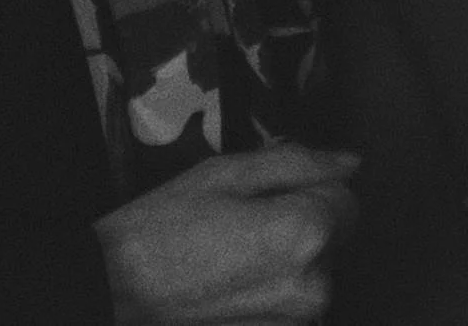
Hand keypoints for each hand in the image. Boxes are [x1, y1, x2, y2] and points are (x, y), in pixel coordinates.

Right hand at [94, 144, 359, 324]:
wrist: (115, 293)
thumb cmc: (166, 225)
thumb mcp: (228, 172)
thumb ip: (298, 162)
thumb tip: (351, 163)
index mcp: (305, 234)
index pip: (349, 200)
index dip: (313, 187)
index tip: (271, 191)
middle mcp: (314, 289)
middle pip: (334, 239)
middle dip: (302, 221)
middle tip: (242, 220)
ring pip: (314, 272)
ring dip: (289, 259)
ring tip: (232, 254)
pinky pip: (293, 304)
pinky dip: (272, 290)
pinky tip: (231, 284)